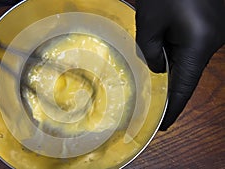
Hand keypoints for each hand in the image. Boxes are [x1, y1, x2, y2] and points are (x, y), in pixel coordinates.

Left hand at [136, 0, 224, 129]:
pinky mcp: (212, 26)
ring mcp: (215, 34)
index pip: (184, 87)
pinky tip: (162, 39)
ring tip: (152, 49)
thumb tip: (159, 68)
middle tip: (146, 87)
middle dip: (165, 78)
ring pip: (187, 58)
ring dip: (168, 58)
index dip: (174, 108)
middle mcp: (212, 43)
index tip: (165, 124)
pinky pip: (192, 46)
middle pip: (186, 72)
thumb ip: (150, 51)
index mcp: (198, 45)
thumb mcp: (149, 23)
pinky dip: (175, 48)